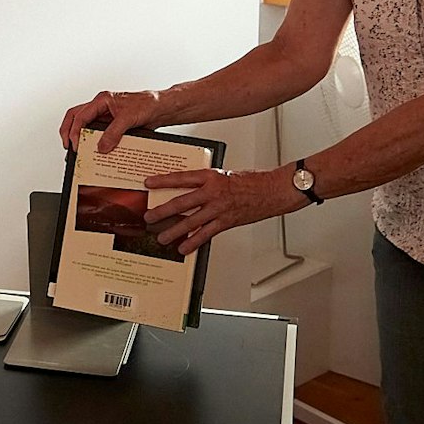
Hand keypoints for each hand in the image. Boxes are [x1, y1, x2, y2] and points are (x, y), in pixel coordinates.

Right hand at [59, 89, 161, 151]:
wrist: (161, 109)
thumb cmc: (147, 104)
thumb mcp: (128, 118)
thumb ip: (113, 133)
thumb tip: (102, 146)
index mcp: (102, 100)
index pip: (80, 116)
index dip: (74, 131)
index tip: (76, 145)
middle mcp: (101, 107)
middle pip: (75, 117)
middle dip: (68, 132)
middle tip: (68, 146)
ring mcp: (106, 117)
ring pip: (85, 125)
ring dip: (79, 137)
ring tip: (78, 149)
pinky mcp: (112, 126)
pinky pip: (98, 133)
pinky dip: (93, 142)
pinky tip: (94, 150)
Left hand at [143, 167, 306, 254]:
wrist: (273, 190)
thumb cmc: (252, 181)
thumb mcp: (225, 175)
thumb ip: (207, 183)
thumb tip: (189, 189)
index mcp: (211, 176)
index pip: (182, 178)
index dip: (163, 181)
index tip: (149, 184)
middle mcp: (213, 192)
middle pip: (181, 202)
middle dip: (162, 211)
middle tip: (149, 216)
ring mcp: (219, 208)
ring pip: (191, 221)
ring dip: (174, 231)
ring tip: (162, 237)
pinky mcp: (227, 221)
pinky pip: (206, 234)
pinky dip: (194, 242)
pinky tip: (184, 248)